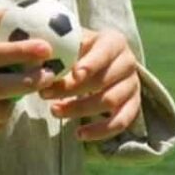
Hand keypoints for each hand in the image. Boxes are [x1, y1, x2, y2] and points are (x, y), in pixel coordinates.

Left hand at [39, 28, 140, 142]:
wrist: (105, 61)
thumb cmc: (83, 48)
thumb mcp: (75, 41)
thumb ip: (62, 47)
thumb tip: (40, 59)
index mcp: (114, 42)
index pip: (104, 53)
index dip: (90, 64)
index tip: (73, 74)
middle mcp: (128, 63)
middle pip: (102, 80)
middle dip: (72, 89)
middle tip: (45, 93)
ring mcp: (132, 85)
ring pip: (109, 102)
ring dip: (79, 109)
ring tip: (54, 110)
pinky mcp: (133, 106)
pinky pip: (120, 123)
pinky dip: (100, 131)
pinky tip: (79, 133)